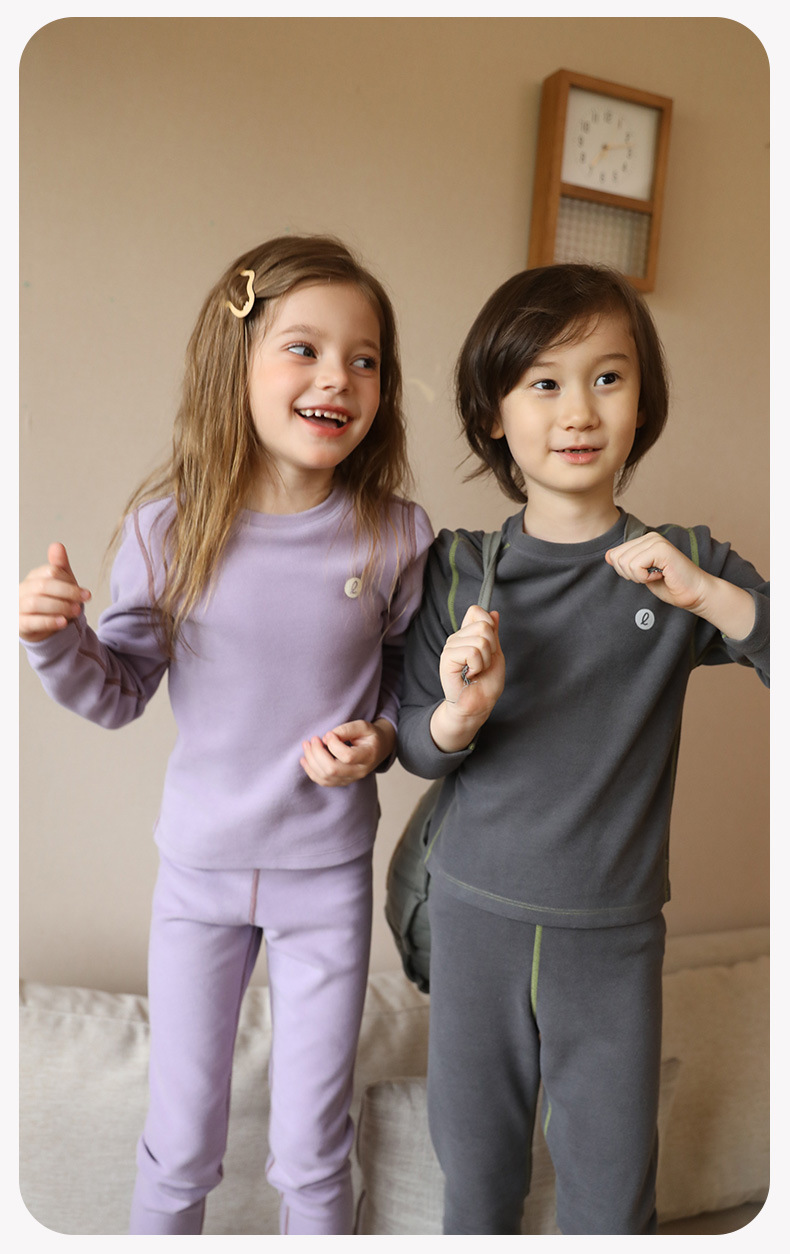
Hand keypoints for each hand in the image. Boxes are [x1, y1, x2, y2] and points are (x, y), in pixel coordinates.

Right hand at [19, 542, 90, 642]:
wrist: (47, 629)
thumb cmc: (55, 603)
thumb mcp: (62, 584)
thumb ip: (60, 567)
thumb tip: (57, 545)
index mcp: (34, 577)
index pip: (50, 572)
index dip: (69, 582)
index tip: (85, 593)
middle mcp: (23, 590)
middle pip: (43, 586)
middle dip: (67, 593)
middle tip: (83, 602)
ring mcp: (18, 606)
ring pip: (35, 603)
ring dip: (60, 607)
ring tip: (76, 612)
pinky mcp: (19, 624)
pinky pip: (31, 622)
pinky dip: (49, 621)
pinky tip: (63, 622)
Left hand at [300, 718, 395, 787]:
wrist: (378, 748)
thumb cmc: (369, 736)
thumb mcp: (363, 726)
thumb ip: (346, 729)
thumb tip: (326, 738)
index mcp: (368, 756)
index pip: (347, 756)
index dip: (333, 744)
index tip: (329, 734)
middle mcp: (359, 771)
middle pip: (333, 770)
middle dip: (317, 753)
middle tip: (313, 739)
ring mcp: (350, 779)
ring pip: (325, 777)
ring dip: (311, 761)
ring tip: (306, 745)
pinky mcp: (342, 781)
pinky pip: (323, 781)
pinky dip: (311, 771)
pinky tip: (304, 759)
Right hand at [430, 605, 504, 753]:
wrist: (478, 705)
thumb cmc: (486, 684)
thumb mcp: (496, 654)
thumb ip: (494, 634)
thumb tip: (494, 613)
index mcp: (467, 635)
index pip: (476, 611)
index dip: (489, 625)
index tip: (490, 646)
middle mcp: (457, 638)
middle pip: (483, 625)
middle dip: (492, 647)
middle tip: (483, 663)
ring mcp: (451, 647)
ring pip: (480, 640)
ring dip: (485, 660)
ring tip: (476, 671)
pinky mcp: (447, 657)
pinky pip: (472, 652)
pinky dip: (477, 666)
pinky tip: (469, 674)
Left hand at [605, 532, 755, 638]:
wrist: (694, 593)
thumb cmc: (670, 586)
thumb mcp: (641, 575)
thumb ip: (626, 564)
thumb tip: (608, 555)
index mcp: (644, 541)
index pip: (614, 554)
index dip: (624, 572)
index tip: (645, 575)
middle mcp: (649, 537)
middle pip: (616, 558)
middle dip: (630, 574)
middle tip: (650, 576)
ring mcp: (656, 541)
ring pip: (625, 562)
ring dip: (638, 576)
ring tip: (656, 575)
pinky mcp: (661, 549)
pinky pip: (636, 565)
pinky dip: (645, 577)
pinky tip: (660, 575)